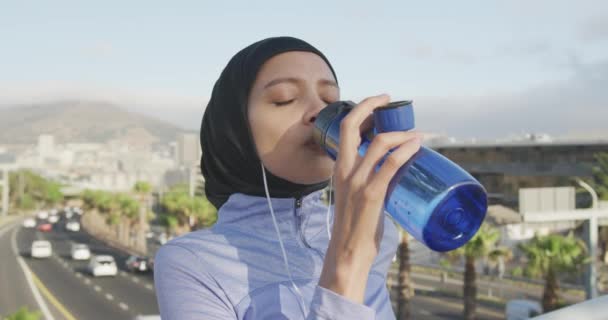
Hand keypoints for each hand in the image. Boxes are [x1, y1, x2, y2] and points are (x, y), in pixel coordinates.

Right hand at [319, 94, 420, 302]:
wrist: (348, 252)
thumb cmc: (354, 226)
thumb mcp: (353, 195)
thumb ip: (368, 179)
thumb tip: (393, 169)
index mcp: (338, 169)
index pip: (344, 128)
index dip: (361, 109)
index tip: (378, 102)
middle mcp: (344, 170)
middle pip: (353, 125)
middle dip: (372, 106)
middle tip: (390, 102)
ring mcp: (357, 181)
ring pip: (380, 143)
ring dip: (402, 133)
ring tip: (416, 135)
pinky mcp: (372, 194)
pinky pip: (391, 164)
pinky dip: (406, 150)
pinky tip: (417, 146)